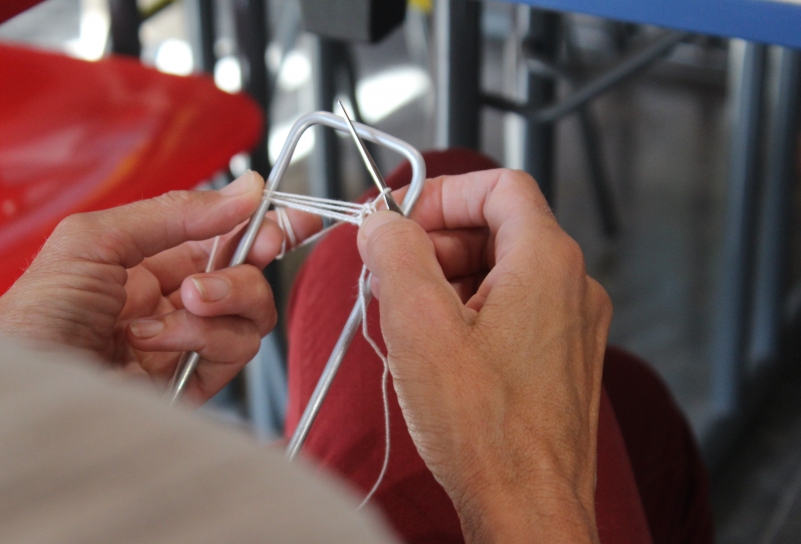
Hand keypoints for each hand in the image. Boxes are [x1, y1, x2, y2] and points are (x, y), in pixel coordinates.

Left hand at [0, 171, 318, 402]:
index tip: (293, 216)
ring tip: (184, 301)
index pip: (220, 239)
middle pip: (248, 275)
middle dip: (252, 260)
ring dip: (227, 298)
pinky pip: (234, 352)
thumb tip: (245, 189)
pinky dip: (203, 338)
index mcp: (147, 262)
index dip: (260, 226)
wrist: (21, 391)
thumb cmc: (35, 316)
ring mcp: (186, 344)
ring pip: (251, 314)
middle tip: (256, 247)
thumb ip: (173, 213)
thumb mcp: (93, 240)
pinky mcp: (193, 384)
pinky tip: (156, 340)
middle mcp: (172, 302)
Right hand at [357, 169, 610, 542]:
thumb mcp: (419, 324)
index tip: (400, 219)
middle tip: (389, 270)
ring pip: (500, 271)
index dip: (442, 192)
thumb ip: (396, 253)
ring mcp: (569, 326)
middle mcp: (571, 288)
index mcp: (547, 262)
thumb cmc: (486, 431)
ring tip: (405, 314)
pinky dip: (467, 312)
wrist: (528, 509)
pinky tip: (434, 346)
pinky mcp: (558, 360)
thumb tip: (381, 222)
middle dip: (434, 241)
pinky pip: (510, 311)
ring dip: (445, 279)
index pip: (499, 186)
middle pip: (496, 227)